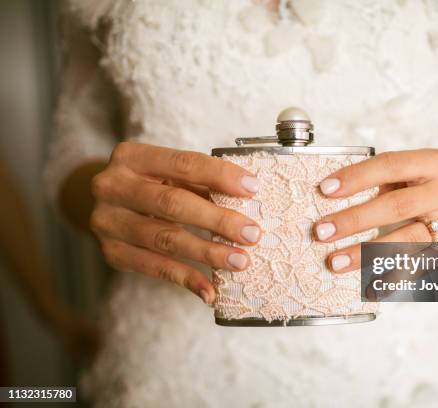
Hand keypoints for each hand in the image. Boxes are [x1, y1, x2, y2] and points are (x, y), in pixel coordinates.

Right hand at [90, 142, 262, 303]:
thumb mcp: (171, 173)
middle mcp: (113, 186)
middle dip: (217, 220)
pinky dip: (186, 279)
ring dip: (207, 253)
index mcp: (132, 156)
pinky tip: (210, 290)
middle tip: (251, 234)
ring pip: (166, 239)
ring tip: (239, 261)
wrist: (108, 204)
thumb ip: (202, 182)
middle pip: (173, 203)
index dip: (220, 175)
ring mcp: (108, 222)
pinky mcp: (112, 252)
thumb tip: (249, 195)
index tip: (253, 189)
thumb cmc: (152, 184)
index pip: (183, 163)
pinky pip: (154, 268)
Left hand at [313, 149, 437, 272]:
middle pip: (398, 206)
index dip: (358, 177)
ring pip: (407, 240)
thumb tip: (328, 195)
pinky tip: (369, 286)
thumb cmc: (418, 186)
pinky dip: (391, 278)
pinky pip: (417, 267)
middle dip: (356, 220)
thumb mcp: (404, 173)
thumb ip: (376, 180)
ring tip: (336, 262)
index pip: (392, 165)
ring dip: (367, 253)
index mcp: (435, 162)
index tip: (326, 189)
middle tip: (323, 231)